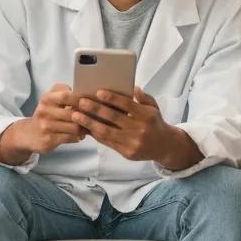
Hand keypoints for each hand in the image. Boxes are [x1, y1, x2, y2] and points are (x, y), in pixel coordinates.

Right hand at [0, 84, 84, 163]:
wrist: (27, 134)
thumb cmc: (45, 114)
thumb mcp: (50, 100)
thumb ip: (64, 93)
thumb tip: (86, 94)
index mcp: (46, 98)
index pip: (66, 95)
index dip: (80, 98)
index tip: (91, 101)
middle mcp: (44, 111)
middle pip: (72, 112)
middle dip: (86, 115)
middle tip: (94, 117)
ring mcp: (46, 126)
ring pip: (74, 127)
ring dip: (84, 128)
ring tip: (88, 127)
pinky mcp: (49, 140)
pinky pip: (71, 137)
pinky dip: (78, 137)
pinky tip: (80, 135)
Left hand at [71, 86, 199, 168]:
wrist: (164, 146)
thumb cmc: (155, 123)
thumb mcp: (154, 107)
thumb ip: (143, 97)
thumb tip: (132, 88)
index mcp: (147, 116)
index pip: (127, 105)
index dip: (112, 99)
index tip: (98, 92)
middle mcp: (140, 129)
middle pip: (114, 118)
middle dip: (95, 110)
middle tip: (81, 102)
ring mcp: (132, 143)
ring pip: (107, 132)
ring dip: (89, 123)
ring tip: (76, 116)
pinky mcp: (127, 153)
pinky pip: (108, 142)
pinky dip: (95, 134)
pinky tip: (85, 127)